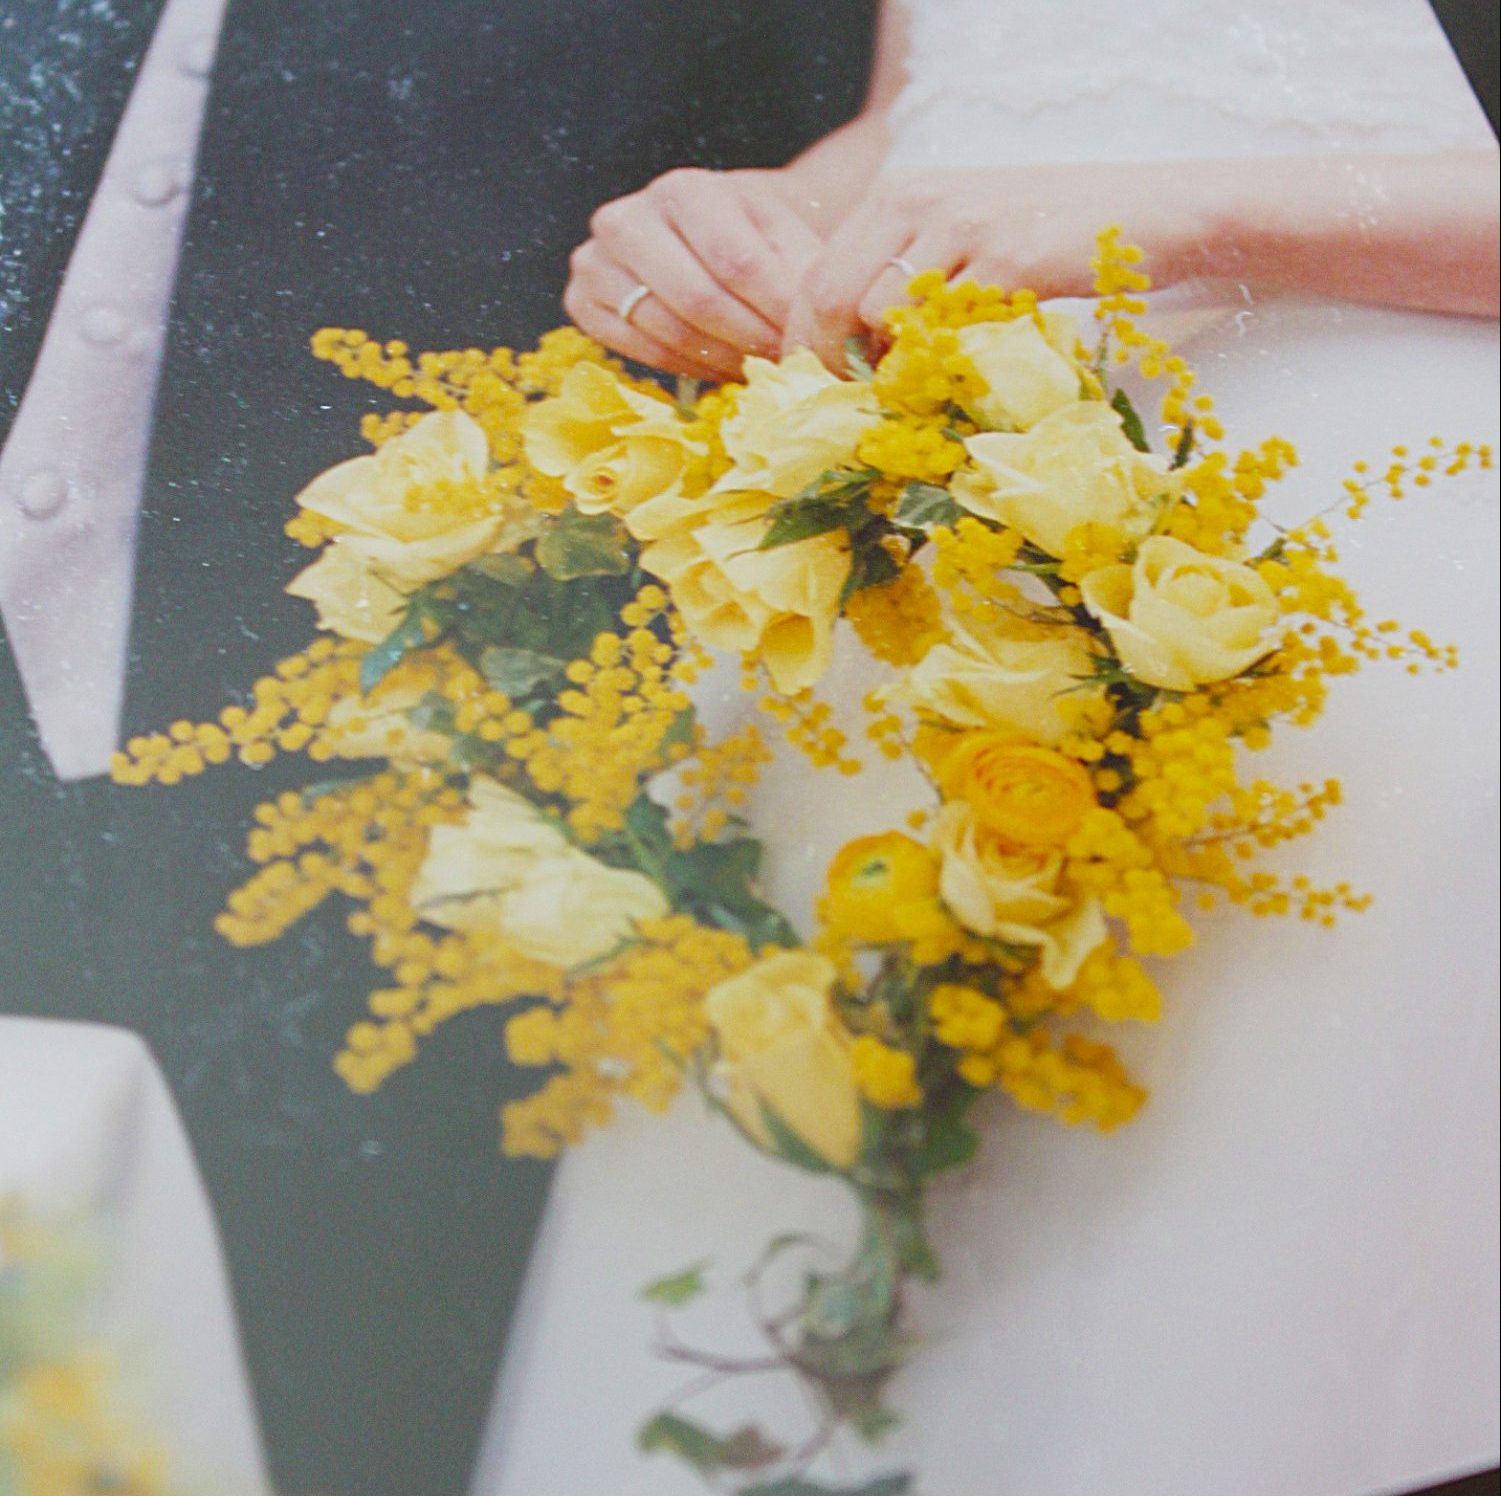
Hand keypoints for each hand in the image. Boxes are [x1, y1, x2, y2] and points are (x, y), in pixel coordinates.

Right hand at [565, 167, 823, 379]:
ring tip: (759, 364)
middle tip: (785, 363)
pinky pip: (639, 351)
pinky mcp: (582, 302)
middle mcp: (627, 218)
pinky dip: (687, 366)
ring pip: (667, 331)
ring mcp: (595, 261)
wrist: (711, 231)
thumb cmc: (754, 234)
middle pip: (697, 301)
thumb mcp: (787, 236)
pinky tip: (719, 365)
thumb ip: (801, 274)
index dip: (776, 311)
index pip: (736, 263)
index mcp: (683, 190)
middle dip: (750, 341)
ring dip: (722, 359)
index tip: (808, 337)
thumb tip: (808, 328)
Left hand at [783, 165, 1218, 367]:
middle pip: (830, 295)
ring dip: (887, 369)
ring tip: (911, 395)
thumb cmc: (1047, 239)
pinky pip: (943, 329)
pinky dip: (938, 367)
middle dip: (829, 363)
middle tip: (849, 409)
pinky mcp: (1008, 260)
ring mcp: (963, 226)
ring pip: (877, 313)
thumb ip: (901, 281)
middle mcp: (919, 199)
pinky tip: (956, 381)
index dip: (806, 341)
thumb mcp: (959, 242)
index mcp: (897, 194)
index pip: (815, 273)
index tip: (819, 389)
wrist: (1151, 215)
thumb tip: (843, 354)